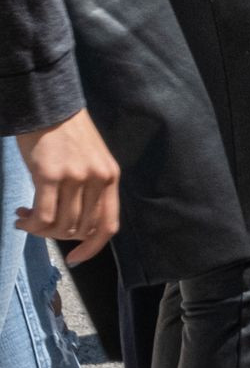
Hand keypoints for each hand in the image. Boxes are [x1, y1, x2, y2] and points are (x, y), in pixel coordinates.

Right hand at [15, 110, 119, 264]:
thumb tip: (74, 226)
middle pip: (79, 229)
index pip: (108, 225)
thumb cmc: (67, 137)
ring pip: (59, 225)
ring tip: (26, 218)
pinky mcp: (50, 175)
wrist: (49, 108)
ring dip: (39, 230)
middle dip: (56, 236)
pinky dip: (30, 224)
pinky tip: (21, 217)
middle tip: (38, 227)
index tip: (75, 259)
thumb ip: (89, 190)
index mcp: (110, 178)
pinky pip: (42, 216)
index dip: (93, 248)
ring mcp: (75, 178)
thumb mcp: (91, 162)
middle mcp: (98, 180)